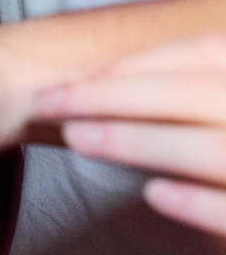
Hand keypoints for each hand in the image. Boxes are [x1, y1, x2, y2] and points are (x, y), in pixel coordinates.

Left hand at [35, 34, 225, 236]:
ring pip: (215, 149)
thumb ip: (202, 90)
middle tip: (46, 103)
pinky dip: (199, 202)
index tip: (81, 72)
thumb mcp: (225, 108)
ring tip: (77, 138)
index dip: (144, 61)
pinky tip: (153, 193)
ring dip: (140, 139)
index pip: (210, 52)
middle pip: (201, 93)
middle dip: (118, 95)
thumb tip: (122, 77)